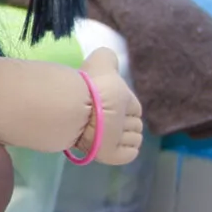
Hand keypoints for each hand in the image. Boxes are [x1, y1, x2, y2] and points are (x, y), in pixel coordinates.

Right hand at [79, 48, 145, 165]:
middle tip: (102, 123)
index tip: (108, 108)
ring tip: (105, 136)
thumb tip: (106, 56)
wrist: (77, 107)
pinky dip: (123, 152)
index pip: (134, 108)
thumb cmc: (88, 86)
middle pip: (134, 125)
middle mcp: (129, 119)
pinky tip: (111, 148)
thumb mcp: (98, 63)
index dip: (122, 109)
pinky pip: (128, 155)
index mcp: (128, 100)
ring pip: (132, 140)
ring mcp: (122, 139)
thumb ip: (105, 58)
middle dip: (122, 125)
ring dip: (122, 139)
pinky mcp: (115, 155)